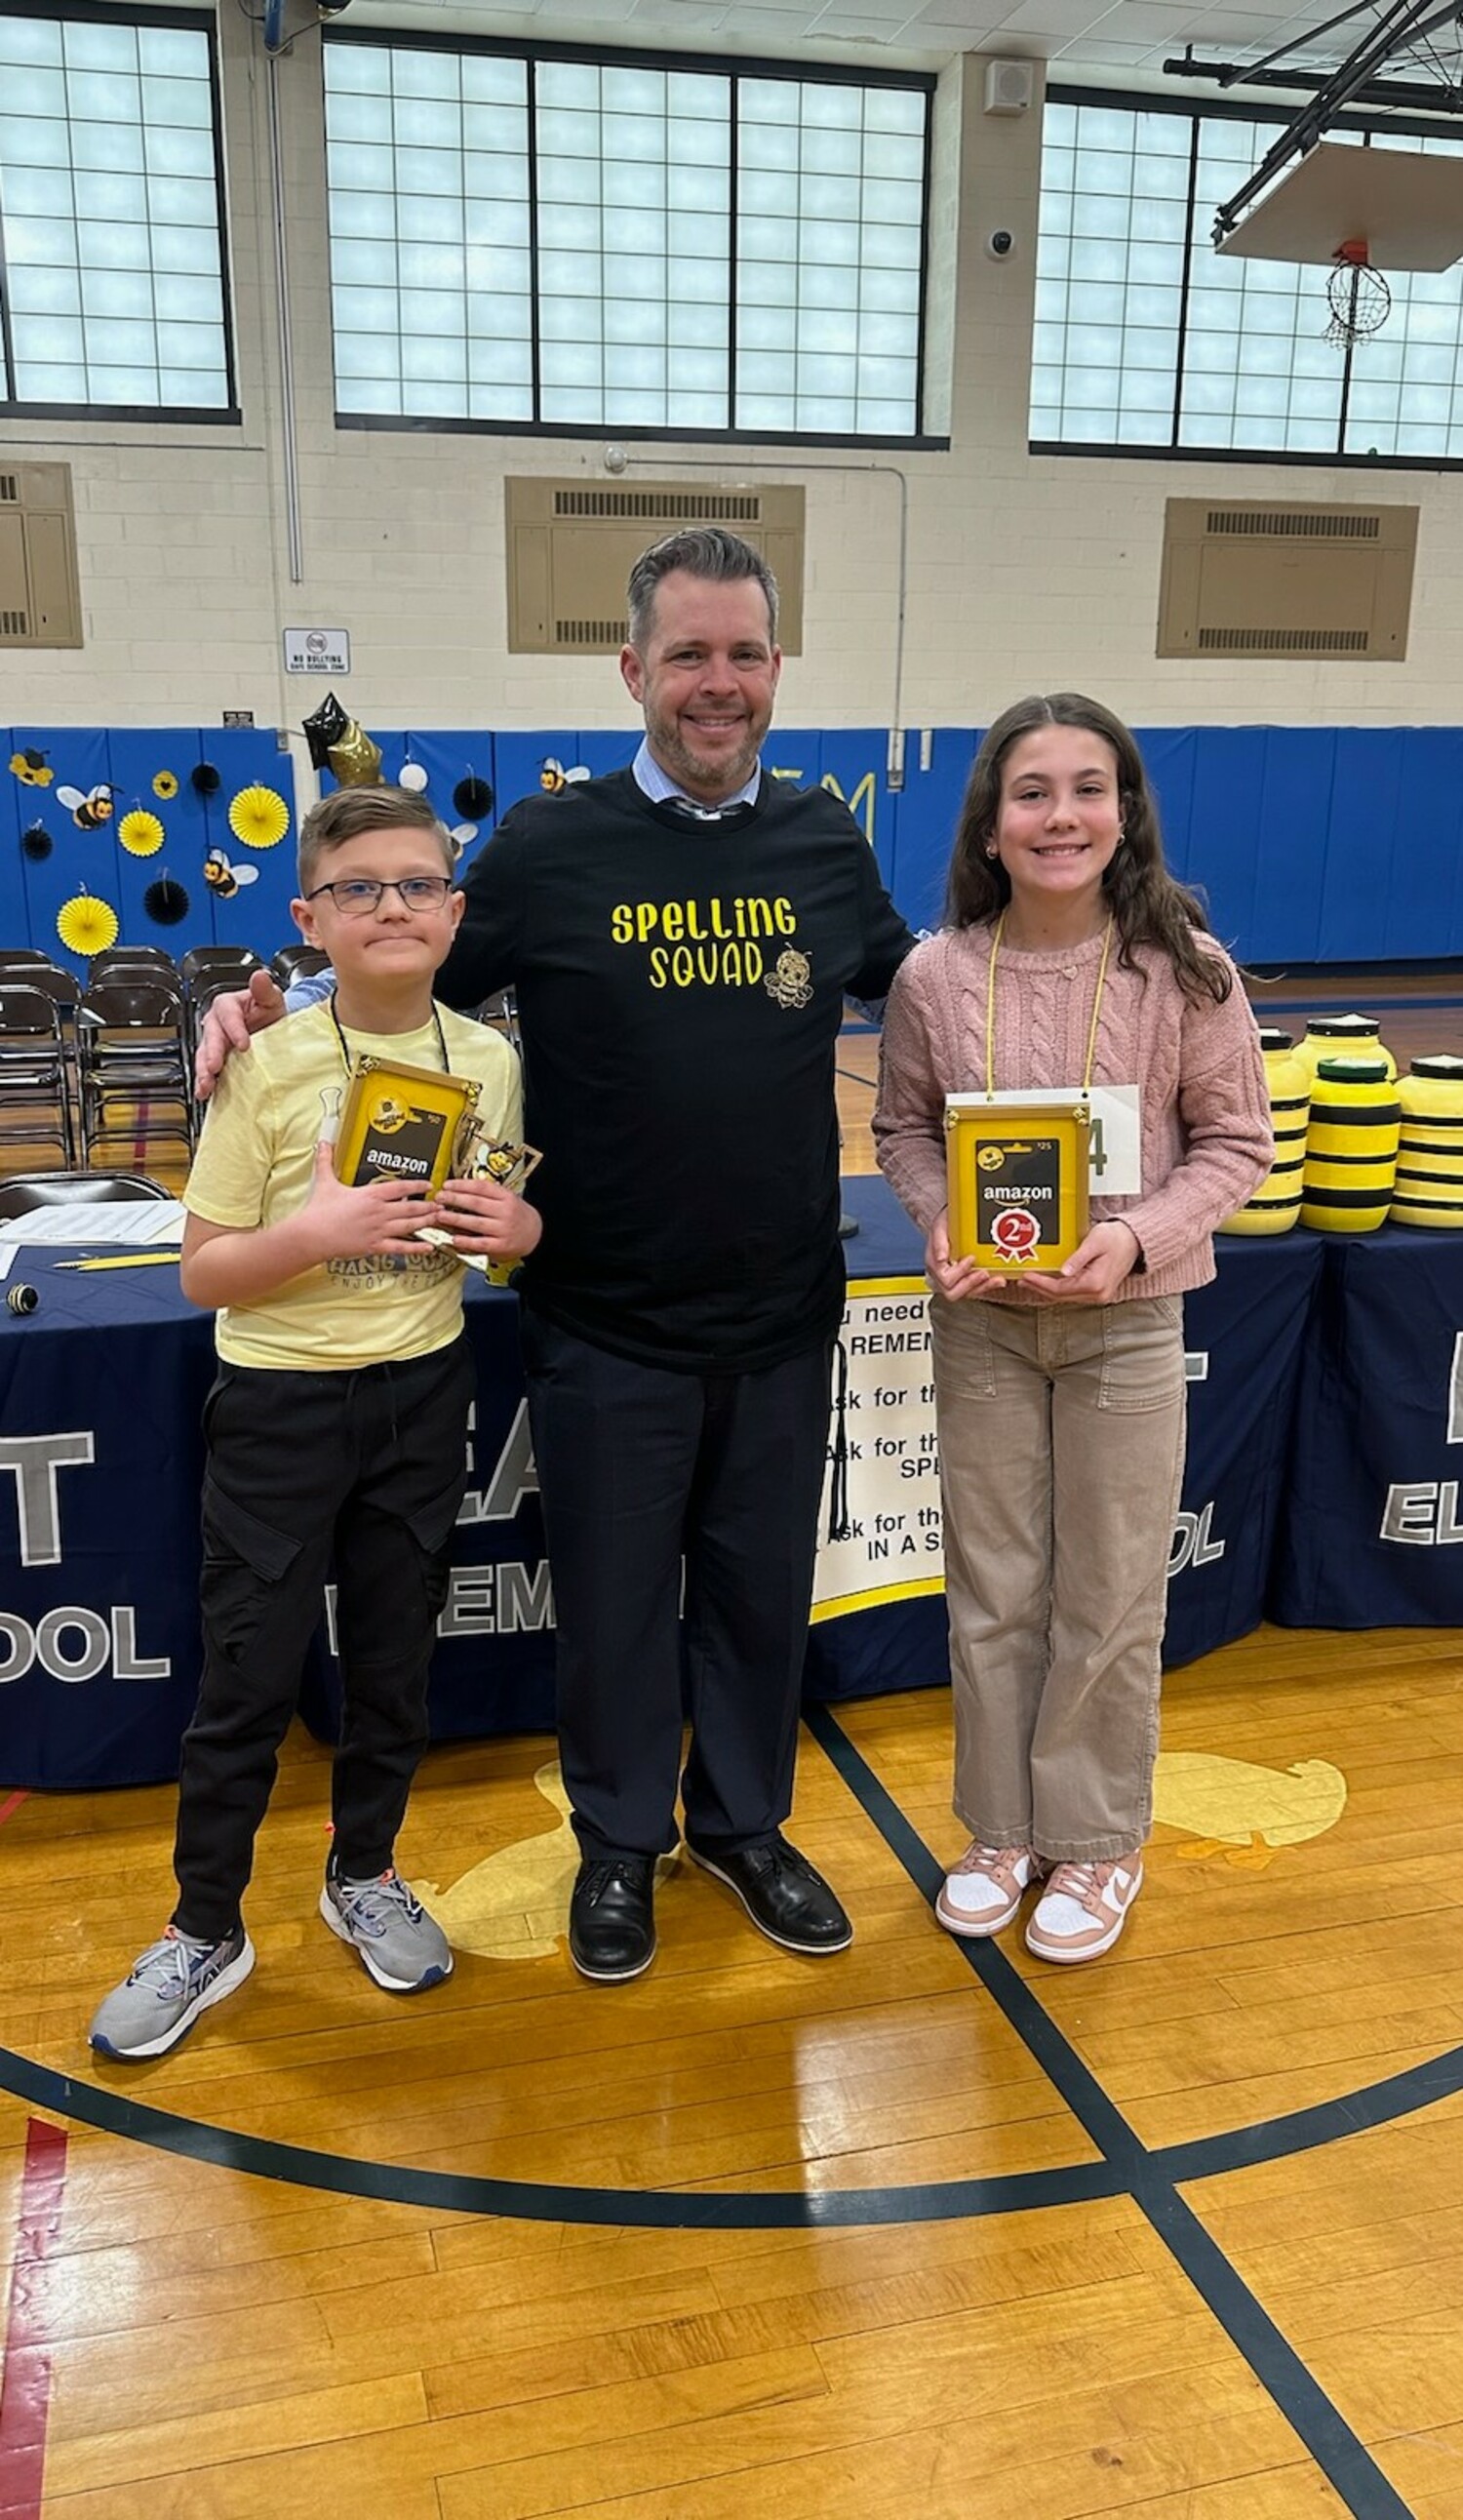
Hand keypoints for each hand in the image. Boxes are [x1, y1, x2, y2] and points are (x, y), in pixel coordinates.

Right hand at [193, 969, 287, 1099]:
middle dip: (212, 1053)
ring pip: (203, 1055)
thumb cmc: (269, 1013)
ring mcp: (213, 1043)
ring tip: (206, 1084)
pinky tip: (204, 1092)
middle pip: (211, 1037)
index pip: (228, 1015)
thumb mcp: (272, 999)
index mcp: (228, 1005)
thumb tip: (260, 977)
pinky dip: (203, 1082)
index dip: (234, 1029)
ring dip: (203, 1070)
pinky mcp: (215, 1060)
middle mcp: (216, 1023)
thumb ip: (265, 990)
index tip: (244, 1044)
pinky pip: (206, 1070)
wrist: (272, 1030)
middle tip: (215, 1067)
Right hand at [301, 1141, 439, 1261]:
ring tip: (438, 1219)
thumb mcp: (325, 1181)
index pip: (400, 1188)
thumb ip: (326, 1161)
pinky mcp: (375, 1246)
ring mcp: (378, 1230)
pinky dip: (416, 1248)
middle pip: (411, 1208)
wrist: (312, 1234)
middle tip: (441, 1204)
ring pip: (409, 1226)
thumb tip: (322, 1143)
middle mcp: (379, 1211)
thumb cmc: (319, 1210)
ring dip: (426, 1222)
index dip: (417, 1185)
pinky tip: (428, 1248)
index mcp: (370, 1195)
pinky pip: (400, 1247)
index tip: (429, 1184)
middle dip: (428, 1206)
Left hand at [434, 1174, 542, 1262]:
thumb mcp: (508, 1198)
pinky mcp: (500, 1246)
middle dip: (454, 1199)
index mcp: (506, 1197)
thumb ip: (488, 1193)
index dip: (462, 1185)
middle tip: (439, 1198)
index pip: (481, 1187)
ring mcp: (503, 1229)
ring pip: (475, 1222)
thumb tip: (462, 1186)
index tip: (447, 1185)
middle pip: (476, 1203)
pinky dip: (466, 1241)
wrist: (536, 1234)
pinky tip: (454, 1238)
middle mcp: (505, 1212)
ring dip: (455, 1218)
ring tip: (440, 1215)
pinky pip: (480, 1243)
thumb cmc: (517, 1215)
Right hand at [925, 1207, 998, 1301]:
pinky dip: (989, 1286)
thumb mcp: (941, 1224)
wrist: (957, 1218)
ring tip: (996, 1279)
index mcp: (934, 1263)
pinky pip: (977, 1290)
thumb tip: (941, 1258)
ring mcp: (956, 1279)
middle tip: (984, 1272)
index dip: (959, 1272)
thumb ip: (938, 1240)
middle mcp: (942, 1275)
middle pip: (952, 1292)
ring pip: (967, 1294)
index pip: (944, 1278)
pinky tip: (998, 1279)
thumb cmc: (948, 1222)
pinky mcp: (968, 1279)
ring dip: (983, 1287)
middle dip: (970, 1284)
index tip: (971, 1258)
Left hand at [1021, 1219, 1141, 1303]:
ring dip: (1048, 1289)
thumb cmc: (1116, 1238)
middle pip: (1061, 1296)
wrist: (1134, 1240)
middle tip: (1023, 1280)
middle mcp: (1098, 1294)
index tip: (1027, 1276)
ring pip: (1066, 1296)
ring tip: (1032, 1281)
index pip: (1061, 1289)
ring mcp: (1099, 1295)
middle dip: (1040, 1288)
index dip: (1041, 1283)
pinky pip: (1073, 1292)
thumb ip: (1078, 1259)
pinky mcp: (1098, 1291)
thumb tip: (1063, 1272)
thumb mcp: (1094, 1243)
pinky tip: (1049, 1282)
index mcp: (1095, 1283)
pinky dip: (1059, 1288)